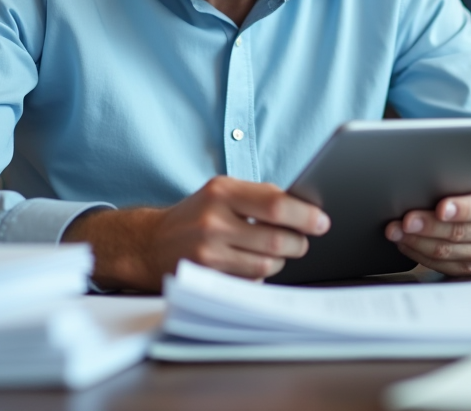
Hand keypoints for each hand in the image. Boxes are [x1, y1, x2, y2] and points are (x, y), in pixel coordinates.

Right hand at [63, 176, 329, 290]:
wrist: (149, 242)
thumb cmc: (196, 214)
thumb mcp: (222, 191)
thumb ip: (259, 196)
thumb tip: (305, 207)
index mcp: (222, 192)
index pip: (277, 205)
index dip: (306, 215)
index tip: (322, 222)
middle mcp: (213, 221)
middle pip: (277, 239)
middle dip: (298, 243)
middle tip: (302, 241)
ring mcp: (208, 252)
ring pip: (267, 264)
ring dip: (280, 260)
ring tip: (275, 251)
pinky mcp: (206, 277)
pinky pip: (250, 280)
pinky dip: (259, 274)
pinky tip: (251, 262)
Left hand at [384, 182, 470, 276]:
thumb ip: (458, 183)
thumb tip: (424, 183)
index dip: (461, 209)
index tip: (440, 208)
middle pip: (459, 232)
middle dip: (428, 226)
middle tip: (406, 220)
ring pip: (446, 251)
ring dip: (416, 241)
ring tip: (396, 231)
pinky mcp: (468, 267)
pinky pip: (439, 264)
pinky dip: (418, 253)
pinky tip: (405, 242)